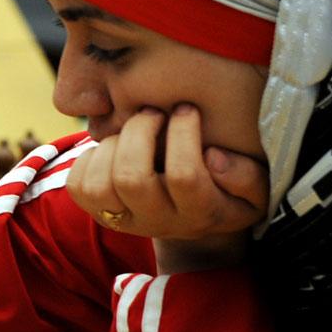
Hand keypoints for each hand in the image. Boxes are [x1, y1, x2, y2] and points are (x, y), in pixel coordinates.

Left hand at [66, 105, 268, 269]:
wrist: (191, 222)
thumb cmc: (226, 193)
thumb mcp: (253, 192)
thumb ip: (248, 177)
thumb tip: (213, 157)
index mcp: (199, 212)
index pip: (185, 176)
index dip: (183, 136)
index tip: (187, 110)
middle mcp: (158, 221)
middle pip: (132, 179)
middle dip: (139, 132)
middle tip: (153, 112)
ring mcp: (123, 220)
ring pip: (100, 184)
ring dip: (112, 145)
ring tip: (133, 130)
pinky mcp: (96, 212)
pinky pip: (78, 185)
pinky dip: (90, 157)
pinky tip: (114, 147)